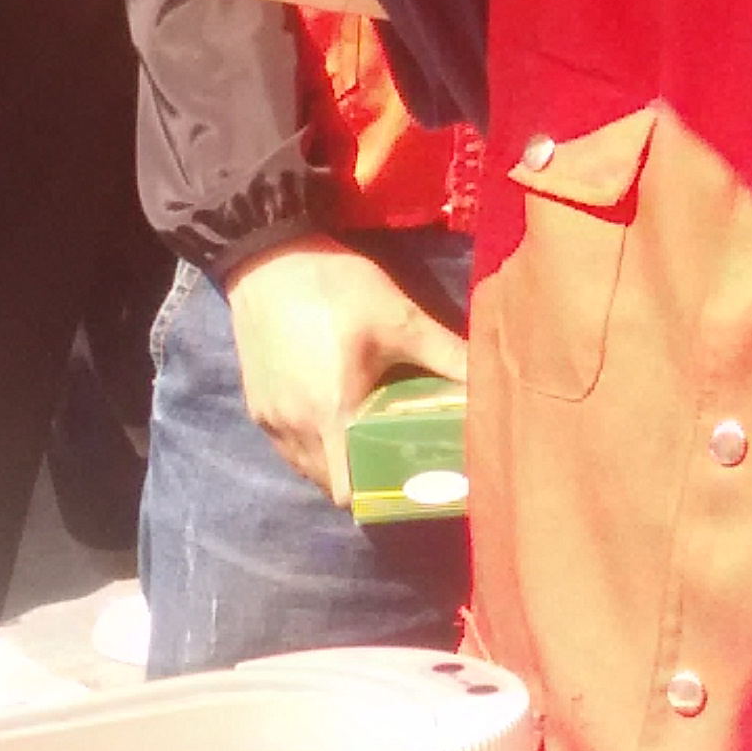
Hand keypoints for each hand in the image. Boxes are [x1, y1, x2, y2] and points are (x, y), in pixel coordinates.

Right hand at [221, 238, 468, 498]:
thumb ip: (448, 354)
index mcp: (332, 414)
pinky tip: (334, 415)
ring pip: (307, 470)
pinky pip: (288, 448)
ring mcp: (269, 420)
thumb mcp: (399, 317)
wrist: (266, 255)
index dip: (380, 495)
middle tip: (397, 453)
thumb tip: (496, 380)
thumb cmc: (335, 286)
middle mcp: (295, 429)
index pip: (351, 493)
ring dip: (336, 464)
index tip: (409, 479)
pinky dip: (311, 447)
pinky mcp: (255, 406)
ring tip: (367, 435)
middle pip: (330, 486)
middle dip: (364, 479)